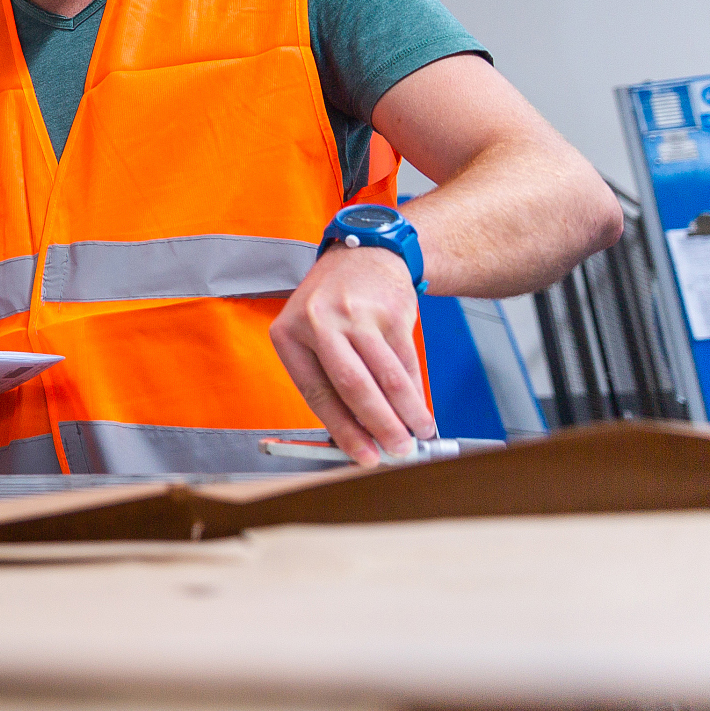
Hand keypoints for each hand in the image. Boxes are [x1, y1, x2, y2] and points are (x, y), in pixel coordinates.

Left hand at [269, 243, 436, 465]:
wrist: (363, 255)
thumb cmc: (330, 304)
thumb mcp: (309, 334)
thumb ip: (327, 380)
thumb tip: (359, 434)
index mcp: (289, 333)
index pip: (316, 392)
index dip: (343, 430)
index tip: (364, 456)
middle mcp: (320, 321)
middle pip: (353, 386)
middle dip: (379, 426)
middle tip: (398, 451)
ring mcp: (357, 314)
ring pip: (387, 377)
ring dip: (407, 414)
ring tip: (418, 434)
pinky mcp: (391, 312)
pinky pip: (407, 362)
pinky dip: (416, 392)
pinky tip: (420, 408)